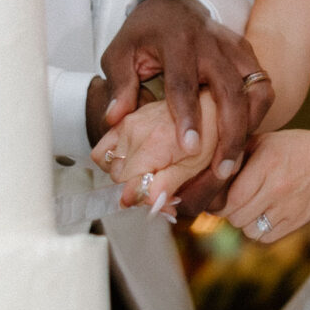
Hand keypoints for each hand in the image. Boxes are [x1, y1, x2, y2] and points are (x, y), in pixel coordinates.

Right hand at [93, 95, 218, 209]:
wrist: (207, 106)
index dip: (145, 201)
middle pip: (120, 181)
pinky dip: (113, 162)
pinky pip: (102, 151)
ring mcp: (126, 126)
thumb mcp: (194, 166)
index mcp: (154, 146)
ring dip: (127, 177)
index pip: (130, 188)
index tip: (163, 202)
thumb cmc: (207, 136)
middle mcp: (135, 134)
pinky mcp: (122, 122)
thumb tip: (148, 203)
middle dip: (138, 189)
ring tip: (150, 173)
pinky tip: (133, 163)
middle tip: (162, 188)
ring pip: (111, 169)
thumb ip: (168, 185)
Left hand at [98, 0, 272, 185]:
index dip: (188, 117)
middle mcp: (211, 43)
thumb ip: (119, 84)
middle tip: (222, 170)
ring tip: (234, 161)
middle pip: (230, 91)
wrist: (172, 7)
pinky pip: (263, 87)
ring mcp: (234, 48)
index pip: (184, 82)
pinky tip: (242, 140)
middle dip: (230, 133)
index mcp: (176, 42)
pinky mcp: (248, 55)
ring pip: (257, 89)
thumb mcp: (120, 53)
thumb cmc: (143, 36)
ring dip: (250, 127)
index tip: (190, 149)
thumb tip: (114, 118)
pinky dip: (258, 115)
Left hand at [225, 128, 309, 241]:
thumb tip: (209, 174)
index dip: (219, 202)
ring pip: (249, 230)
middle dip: (229, 212)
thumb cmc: (294, 147)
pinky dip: (259, 230)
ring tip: (249, 208)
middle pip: (237, 217)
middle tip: (232, 202)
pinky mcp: (297, 221)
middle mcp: (277, 188)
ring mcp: (288, 207)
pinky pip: (265, 237)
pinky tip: (264, 214)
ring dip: (244, 222)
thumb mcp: (265, 141)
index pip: (231, 198)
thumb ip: (238, 155)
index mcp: (267, 165)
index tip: (217, 198)